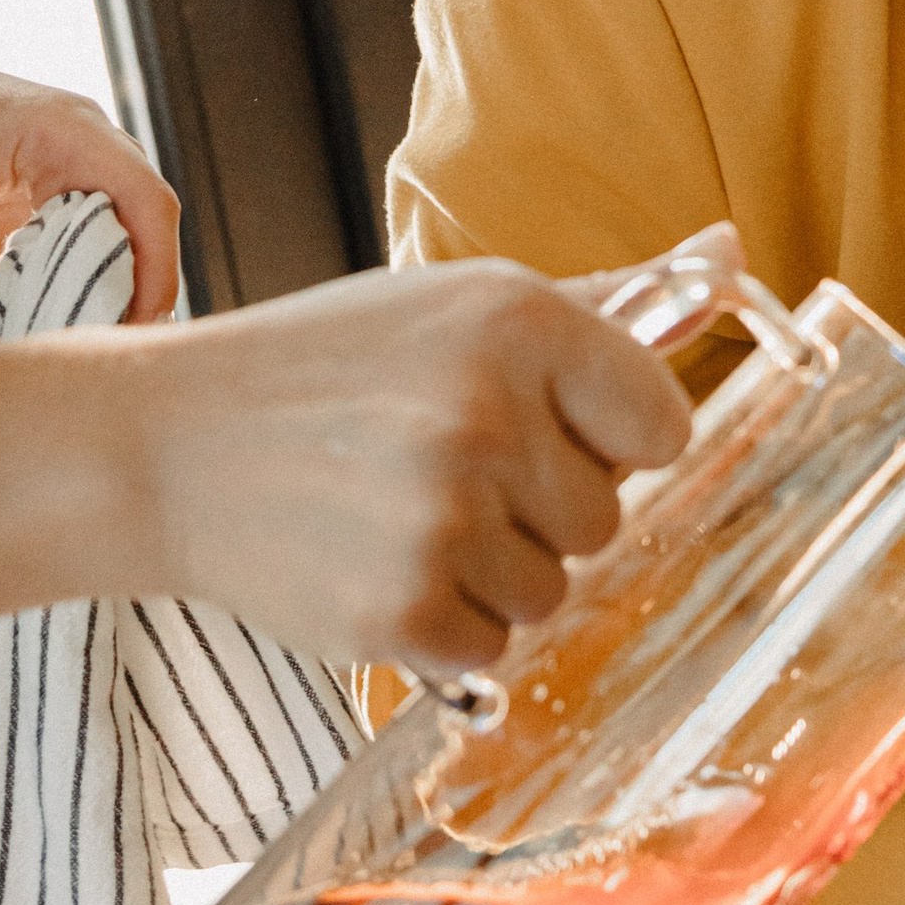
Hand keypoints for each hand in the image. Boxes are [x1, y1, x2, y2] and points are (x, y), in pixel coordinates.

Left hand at [0, 25, 181, 320]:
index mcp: (64, 130)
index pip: (143, 196)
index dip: (155, 263)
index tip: (138, 323)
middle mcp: (87, 150)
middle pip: (144, 226)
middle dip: (133, 291)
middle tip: (99, 351)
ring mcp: (76, 176)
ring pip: (121, 241)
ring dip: (103, 291)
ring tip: (75, 344)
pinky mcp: (56, 203)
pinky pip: (85, 249)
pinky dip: (72, 288)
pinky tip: (48, 323)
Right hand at [0, 259, 695, 668]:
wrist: (169, 440)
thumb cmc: (336, 365)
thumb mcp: (467, 304)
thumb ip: (616, 296)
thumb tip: (735, 256)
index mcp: (521, 322)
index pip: (664, 425)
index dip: (611, 438)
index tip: (550, 428)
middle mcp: (488, 414)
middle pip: (607, 517)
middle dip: (542, 506)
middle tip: (444, 465)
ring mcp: (442, 517)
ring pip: (554, 590)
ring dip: (495, 570)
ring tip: (403, 511)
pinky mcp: (399, 610)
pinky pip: (494, 648)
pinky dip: (448, 625)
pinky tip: (379, 562)